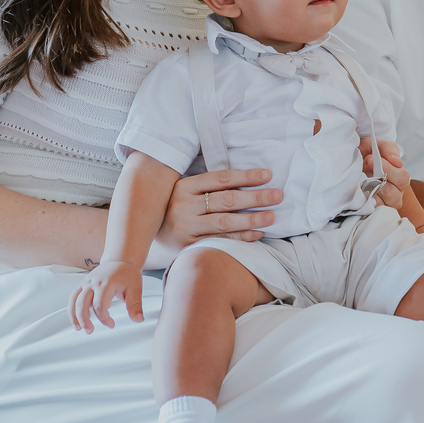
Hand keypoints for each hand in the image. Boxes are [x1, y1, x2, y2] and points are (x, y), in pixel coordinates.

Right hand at [69, 260, 143, 332]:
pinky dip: (71, 309)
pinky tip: (75, 320)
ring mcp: (86, 283)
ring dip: (75, 316)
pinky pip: (73, 297)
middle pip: (82, 304)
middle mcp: (93, 283)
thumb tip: (138, 319)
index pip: (99, 305)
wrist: (120, 260)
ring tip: (79, 328)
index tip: (111, 324)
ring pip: (74, 300)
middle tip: (90, 331)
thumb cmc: (127, 274)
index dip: (104, 318)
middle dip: (84, 319)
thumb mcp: (135, 288)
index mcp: (106, 283)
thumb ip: (135, 305)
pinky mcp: (83, 285)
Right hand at [154, 167, 282, 254]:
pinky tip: (258, 233)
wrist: (146, 238)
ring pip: (224, 222)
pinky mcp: (187, 247)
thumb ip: (207, 186)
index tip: (267, 175)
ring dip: (252, 218)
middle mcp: (183, 206)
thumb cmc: (174, 210)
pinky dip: (241, 237)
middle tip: (278, 195)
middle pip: (226, 200)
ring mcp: (185, 228)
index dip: (245, 176)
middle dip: (255, 197)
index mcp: (183, 187)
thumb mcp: (184, 192)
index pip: (220, 178)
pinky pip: (219, 241)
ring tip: (272, 216)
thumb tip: (245, 179)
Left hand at [363, 137, 407, 211]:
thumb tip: (397, 162)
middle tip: (363, 168)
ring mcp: (384, 205)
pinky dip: (361, 199)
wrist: (354, 163)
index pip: (401, 178)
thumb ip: (389, 149)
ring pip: (379, 202)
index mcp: (401, 178)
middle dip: (375, 178)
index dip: (387, 168)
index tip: (370, 159)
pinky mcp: (372, 211)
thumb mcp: (378, 146)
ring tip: (359, 178)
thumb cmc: (369, 155)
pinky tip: (357, 189)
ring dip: (366, 188)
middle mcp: (396, 195)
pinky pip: (368, 209)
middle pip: (392, 193)